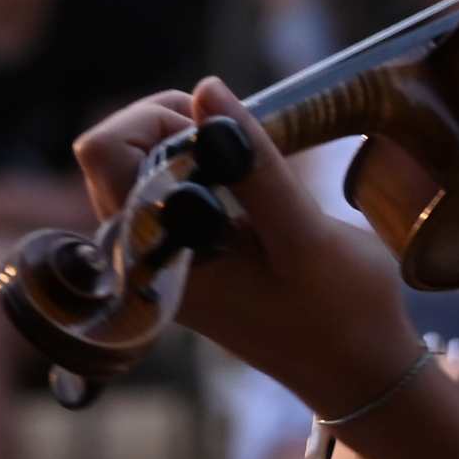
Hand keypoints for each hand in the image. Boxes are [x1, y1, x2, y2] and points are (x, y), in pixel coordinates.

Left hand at [72, 80, 417, 412]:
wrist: (355, 370)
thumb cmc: (340, 309)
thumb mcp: (304, 235)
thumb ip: (252, 164)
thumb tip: (207, 88)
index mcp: (153, 255)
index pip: (104, 148)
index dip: (160, 120)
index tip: (225, 136)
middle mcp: (138, 256)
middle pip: (113, 147)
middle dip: (176, 125)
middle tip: (244, 147)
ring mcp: (154, 256)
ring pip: (138, 161)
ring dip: (192, 145)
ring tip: (251, 172)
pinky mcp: (178, 255)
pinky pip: (163, 185)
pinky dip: (202, 167)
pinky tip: (249, 192)